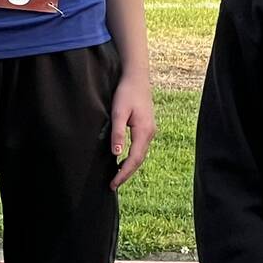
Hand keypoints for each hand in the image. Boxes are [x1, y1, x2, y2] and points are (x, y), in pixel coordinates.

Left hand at [109, 71, 155, 188]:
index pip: (134, 159)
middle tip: (113, 185)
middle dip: (126, 173)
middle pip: (139, 160)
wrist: (136, 77)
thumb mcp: (118, 112)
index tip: (113, 183)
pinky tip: (123, 159)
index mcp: (144, 132)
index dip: (123, 173)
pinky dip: (132, 157)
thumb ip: (118, 132)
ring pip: (140, 154)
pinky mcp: (146, 127)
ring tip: (117, 176)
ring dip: (129, 166)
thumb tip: (116, 153)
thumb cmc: (126, 92)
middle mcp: (150, 133)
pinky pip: (140, 147)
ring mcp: (150, 130)